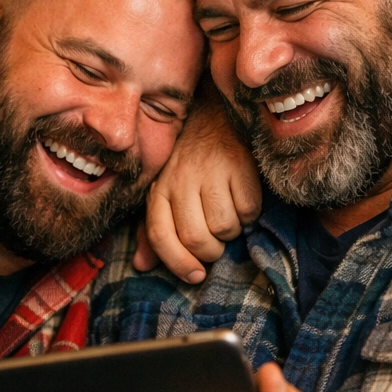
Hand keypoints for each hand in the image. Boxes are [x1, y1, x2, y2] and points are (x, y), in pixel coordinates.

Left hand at [134, 94, 260, 282]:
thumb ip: (154, 230)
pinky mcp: (239, 165)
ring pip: (224, 227)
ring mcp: (210, 171)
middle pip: (194, 237)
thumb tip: (142, 265)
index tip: (196, 275)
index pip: (159, 234)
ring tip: (229, 216)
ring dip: (231, 232)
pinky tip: (242, 200)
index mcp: (159, 188)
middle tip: (216, 244)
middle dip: (210, 252)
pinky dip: (249, 214)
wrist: (215, 116)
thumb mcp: (164, 192)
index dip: (177, 262)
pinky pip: (248, 210)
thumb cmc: (188, 165)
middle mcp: (180, 179)